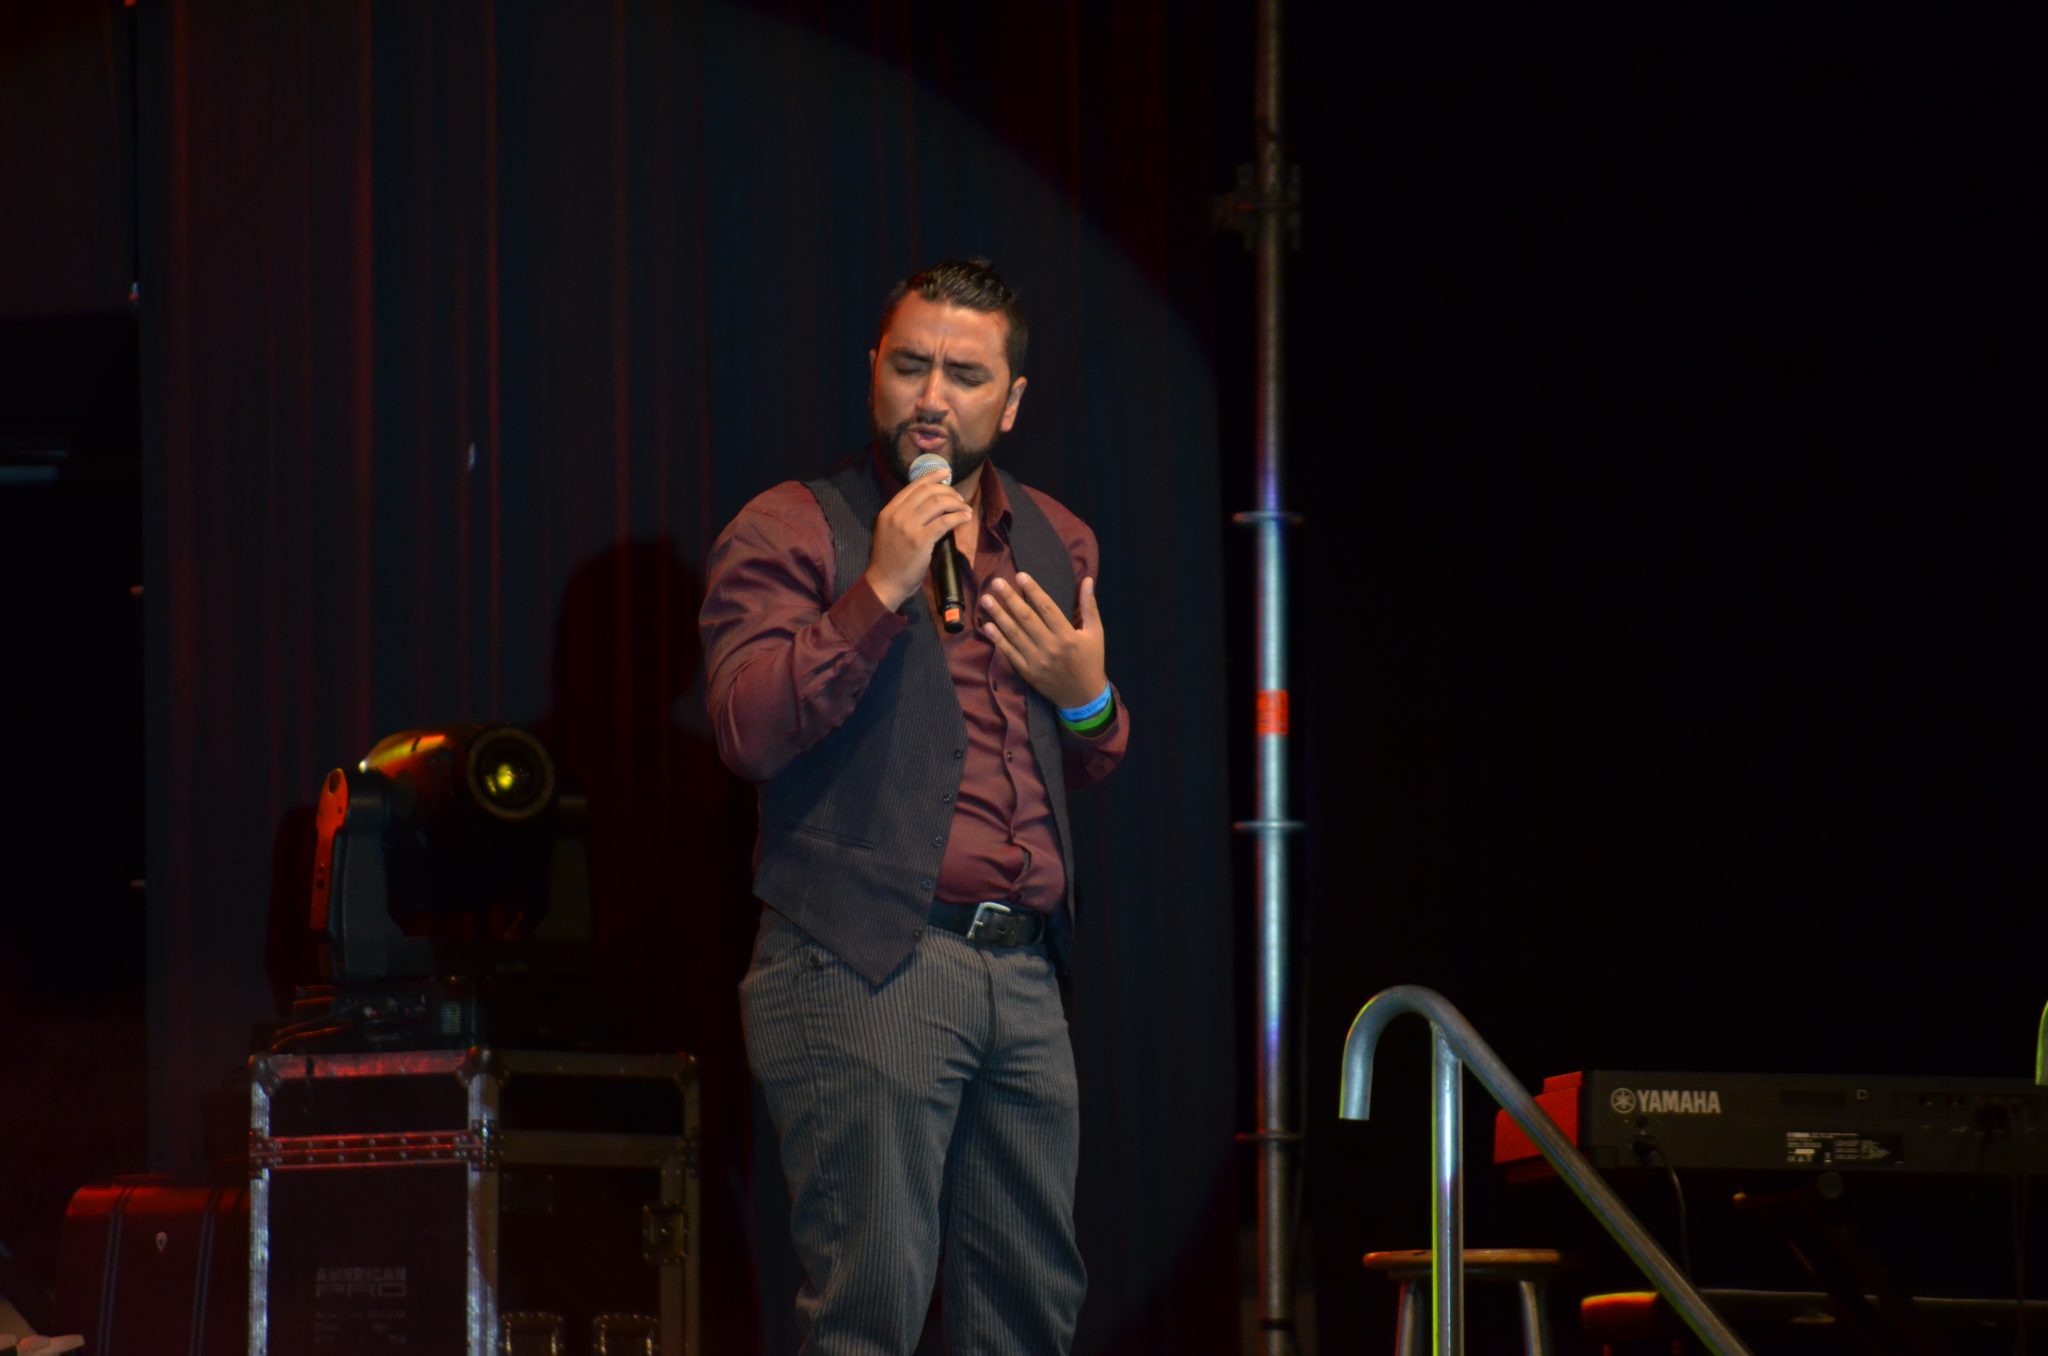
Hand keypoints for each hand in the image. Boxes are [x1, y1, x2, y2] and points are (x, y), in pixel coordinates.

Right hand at [864, 474, 973, 609]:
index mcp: (888, 511)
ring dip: (956, 503)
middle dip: (947, 490)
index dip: (931, 477)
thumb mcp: (888, 532)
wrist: (884, 583)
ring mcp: (908, 526)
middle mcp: (897, 515)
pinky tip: (966, 518)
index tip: (945, 472)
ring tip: (964, 508)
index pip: (913, 487)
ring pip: (938, 503)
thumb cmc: (888, 561)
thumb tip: (926, 506)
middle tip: (958, 497)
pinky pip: (945, 521)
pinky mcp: (921, 540)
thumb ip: (902, 517)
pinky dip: (959, 517)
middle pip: (928, 491)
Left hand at [979, 573, 1107, 710]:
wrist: (1083, 697)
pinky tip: (987, 626)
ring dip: (998, 615)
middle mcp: (1050, 647)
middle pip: (1026, 618)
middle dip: (1010, 599)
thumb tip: (1088, 580)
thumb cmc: (1090, 661)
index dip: (1033, 591)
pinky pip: (1009, 653)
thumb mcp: (1096, 633)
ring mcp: (1036, 660)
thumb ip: (1090, 606)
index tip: (1020, 576)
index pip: (1047, 608)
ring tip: (986, 599)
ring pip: (1014, 634)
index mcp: (1068, 635)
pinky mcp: (1027, 672)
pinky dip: (998, 639)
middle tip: (996, 582)